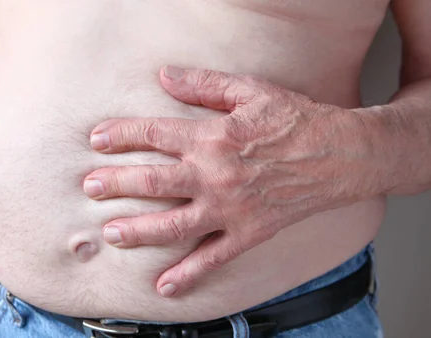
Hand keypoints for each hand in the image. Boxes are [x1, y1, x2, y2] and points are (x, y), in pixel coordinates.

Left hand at [84, 65, 381, 296]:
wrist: (340, 155)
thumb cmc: (295, 120)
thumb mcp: (250, 91)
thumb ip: (204, 84)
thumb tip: (165, 76)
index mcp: (212, 137)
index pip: (154, 134)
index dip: (121, 135)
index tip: (97, 140)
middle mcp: (214, 175)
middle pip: (153, 181)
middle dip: (116, 184)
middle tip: (89, 188)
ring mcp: (229, 209)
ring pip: (173, 224)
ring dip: (138, 230)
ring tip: (111, 233)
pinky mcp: (247, 233)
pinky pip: (213, 259)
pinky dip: (188, 275)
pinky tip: (164, 287)